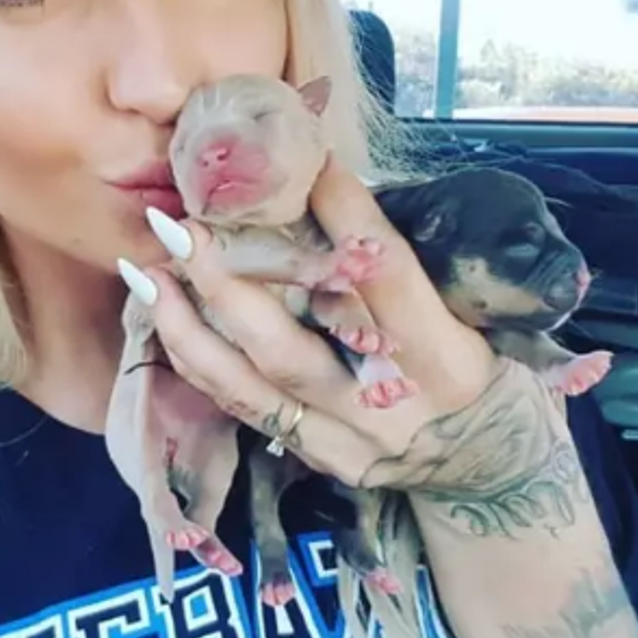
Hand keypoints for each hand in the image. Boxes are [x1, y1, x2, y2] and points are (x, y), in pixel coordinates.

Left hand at [122, 160, 572, 513]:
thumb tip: (333, 186)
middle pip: (291, 344)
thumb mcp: (479, 319)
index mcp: (446, 359)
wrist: (491, 477)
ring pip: (252, 385)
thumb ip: (409, 271)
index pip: (384, 276)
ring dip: (189, 326)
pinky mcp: (321, 460)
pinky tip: (164, 321)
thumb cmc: (489, 377)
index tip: (301, 160)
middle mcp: (390, 406)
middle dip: (225, 282)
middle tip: (179, 225)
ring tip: (147, 271)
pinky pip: (246, 411)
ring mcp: (348, 441)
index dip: (341, 215)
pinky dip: (200, 364)